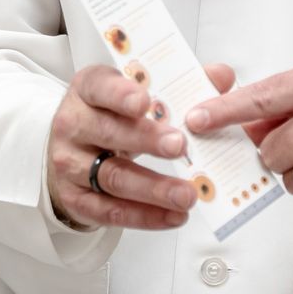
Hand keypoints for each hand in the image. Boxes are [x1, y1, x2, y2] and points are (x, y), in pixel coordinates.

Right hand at [46, 63, 236, 230]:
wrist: (71, 151)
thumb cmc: (112, 116)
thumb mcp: (136, 91)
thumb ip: (181, 82)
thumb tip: (222, 77)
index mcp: (88, 90)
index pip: (100, 87)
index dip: (121, 94)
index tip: (146, 101)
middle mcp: (74, 125)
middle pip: (109, 132)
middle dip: (147, 140)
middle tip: (180, 146)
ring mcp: (70, 165)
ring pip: (113, 177)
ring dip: (153, 189)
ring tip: (186, 194)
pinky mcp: (76, 200)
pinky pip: (111, 212)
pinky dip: (144, 216)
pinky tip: (171, 216)